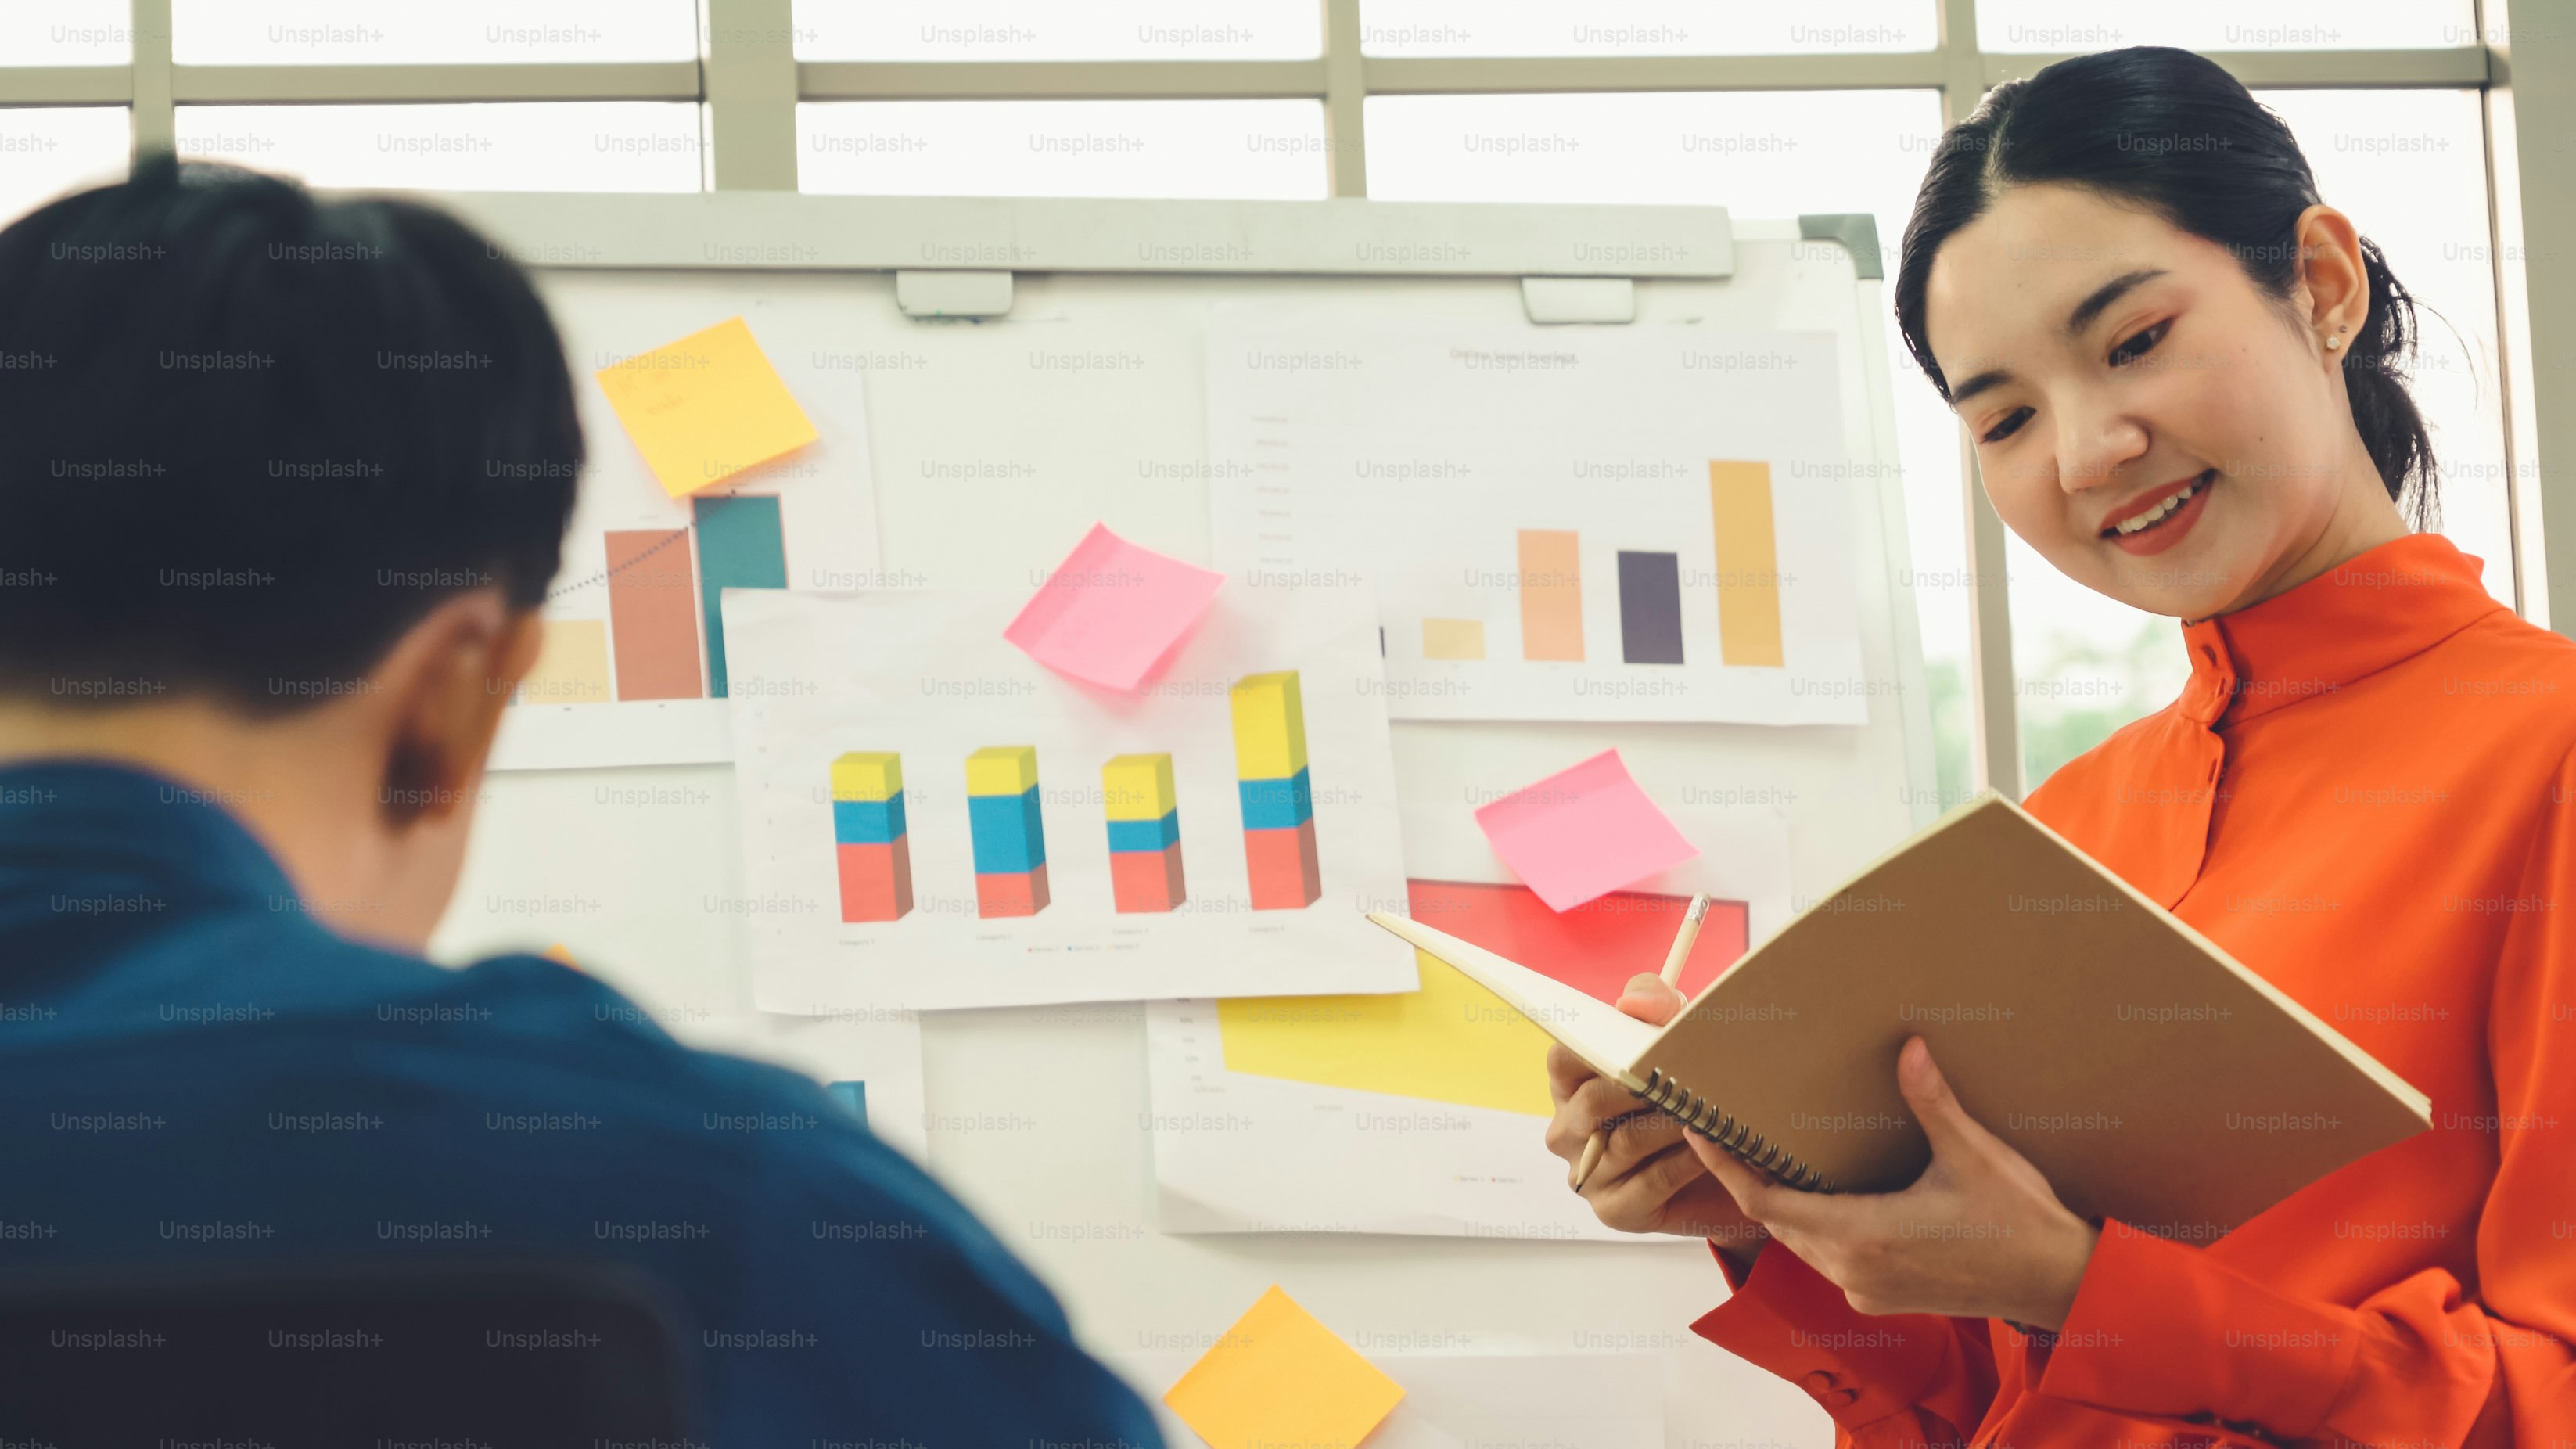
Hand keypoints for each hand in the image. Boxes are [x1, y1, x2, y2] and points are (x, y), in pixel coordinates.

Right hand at [1546, 973, 1768, 1268]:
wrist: (1730, 1172)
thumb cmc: (1690, 1096)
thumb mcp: (1677, 1040)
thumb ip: (1657, 1007)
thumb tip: (1632, 1003)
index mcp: (1571, 1087)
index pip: (1564, 1059)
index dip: (1598, 1049)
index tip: (1640, 1044)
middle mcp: (1568, 1131)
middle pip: (1592, 1103)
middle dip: (1645, 1088)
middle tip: (1688, 1077)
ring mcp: (1587, 1175)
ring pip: (1625, 1142)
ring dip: (1674, 1123)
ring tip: (1711, 1110)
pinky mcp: (1615, 1211)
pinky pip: (1650, 1181)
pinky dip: (1686, 1161)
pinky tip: (1712, 1148)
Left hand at [1690, 1035, 2098, 1329]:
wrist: (2060, 1282)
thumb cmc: (2020, 1223)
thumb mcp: (1974, 1155)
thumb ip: (1932, 1102)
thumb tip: (1909, 1049)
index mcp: (1864, 1236)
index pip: (1766, 1203)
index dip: (1727, 1168)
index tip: (1699, 1132)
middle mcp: (1854, 1271)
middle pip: (1775, 1222)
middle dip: (1747, 1178)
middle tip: (1725, 1133)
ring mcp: (1866, 1288)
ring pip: (1799, 1243)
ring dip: (1781, 1204)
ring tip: (1764, 1156)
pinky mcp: (1882, 1295)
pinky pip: (1827, 1258)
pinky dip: (1812, 1225)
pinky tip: (1820, 1193)